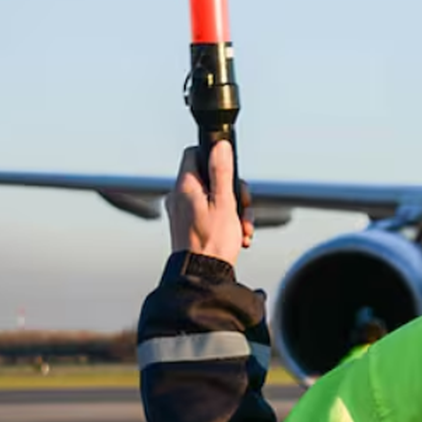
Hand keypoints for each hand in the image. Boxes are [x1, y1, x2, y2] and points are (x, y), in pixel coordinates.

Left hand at [168, 142, 253, 266]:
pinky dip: (226, 221)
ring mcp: (182, 211)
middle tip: (242, 207)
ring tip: (242, 228)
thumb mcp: (224, 202)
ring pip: (214, 197)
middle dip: (234, 192)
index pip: (194, 153)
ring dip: (234, 211)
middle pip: (210, 177)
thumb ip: (221, 171)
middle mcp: (179, 196)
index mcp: (184, 187)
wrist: (202, 275)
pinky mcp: (188, 225)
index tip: (230, 172)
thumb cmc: (212, 242)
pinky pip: (210, 213)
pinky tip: (237, 236)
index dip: (215, 158)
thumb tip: (219, 145)